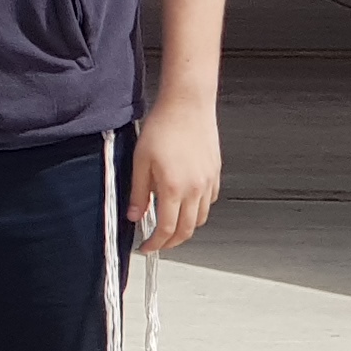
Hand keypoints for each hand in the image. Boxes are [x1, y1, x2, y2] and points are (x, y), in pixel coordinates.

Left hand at [129, 100, 220, 253]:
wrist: (187, 104)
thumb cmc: (164, 126)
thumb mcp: (140, 160)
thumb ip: (138, 192)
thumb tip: (134, 215)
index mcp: (173, 188)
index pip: (166, 229)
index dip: (155, 244)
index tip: (146, 246)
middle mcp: (195, 189)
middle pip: (187, 230)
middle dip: (171, 242)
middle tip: (158, 242)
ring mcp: (208, 182)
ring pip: (201, 218)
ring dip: (186, 226)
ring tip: (170, 222)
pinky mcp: (215, 173)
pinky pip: (209, 201)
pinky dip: (198, 209)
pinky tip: (185, 202)